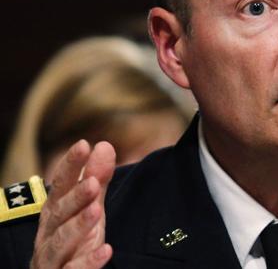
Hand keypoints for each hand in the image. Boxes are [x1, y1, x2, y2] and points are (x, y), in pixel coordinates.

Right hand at [31, 140, 115, 268]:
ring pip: (60, 242)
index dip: (71, 166)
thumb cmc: (74, 241)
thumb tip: (104, 145)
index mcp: (54, 213)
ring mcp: (52, 258)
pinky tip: (106, 251)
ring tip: (96, 210)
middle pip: (59, 213)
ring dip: (77, 225)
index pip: (61, 185)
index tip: (84, 144)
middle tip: (93, 182)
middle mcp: (48, 234)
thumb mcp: (88, 208)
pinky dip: (88, 262)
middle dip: (75, 197)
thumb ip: (97, 180)